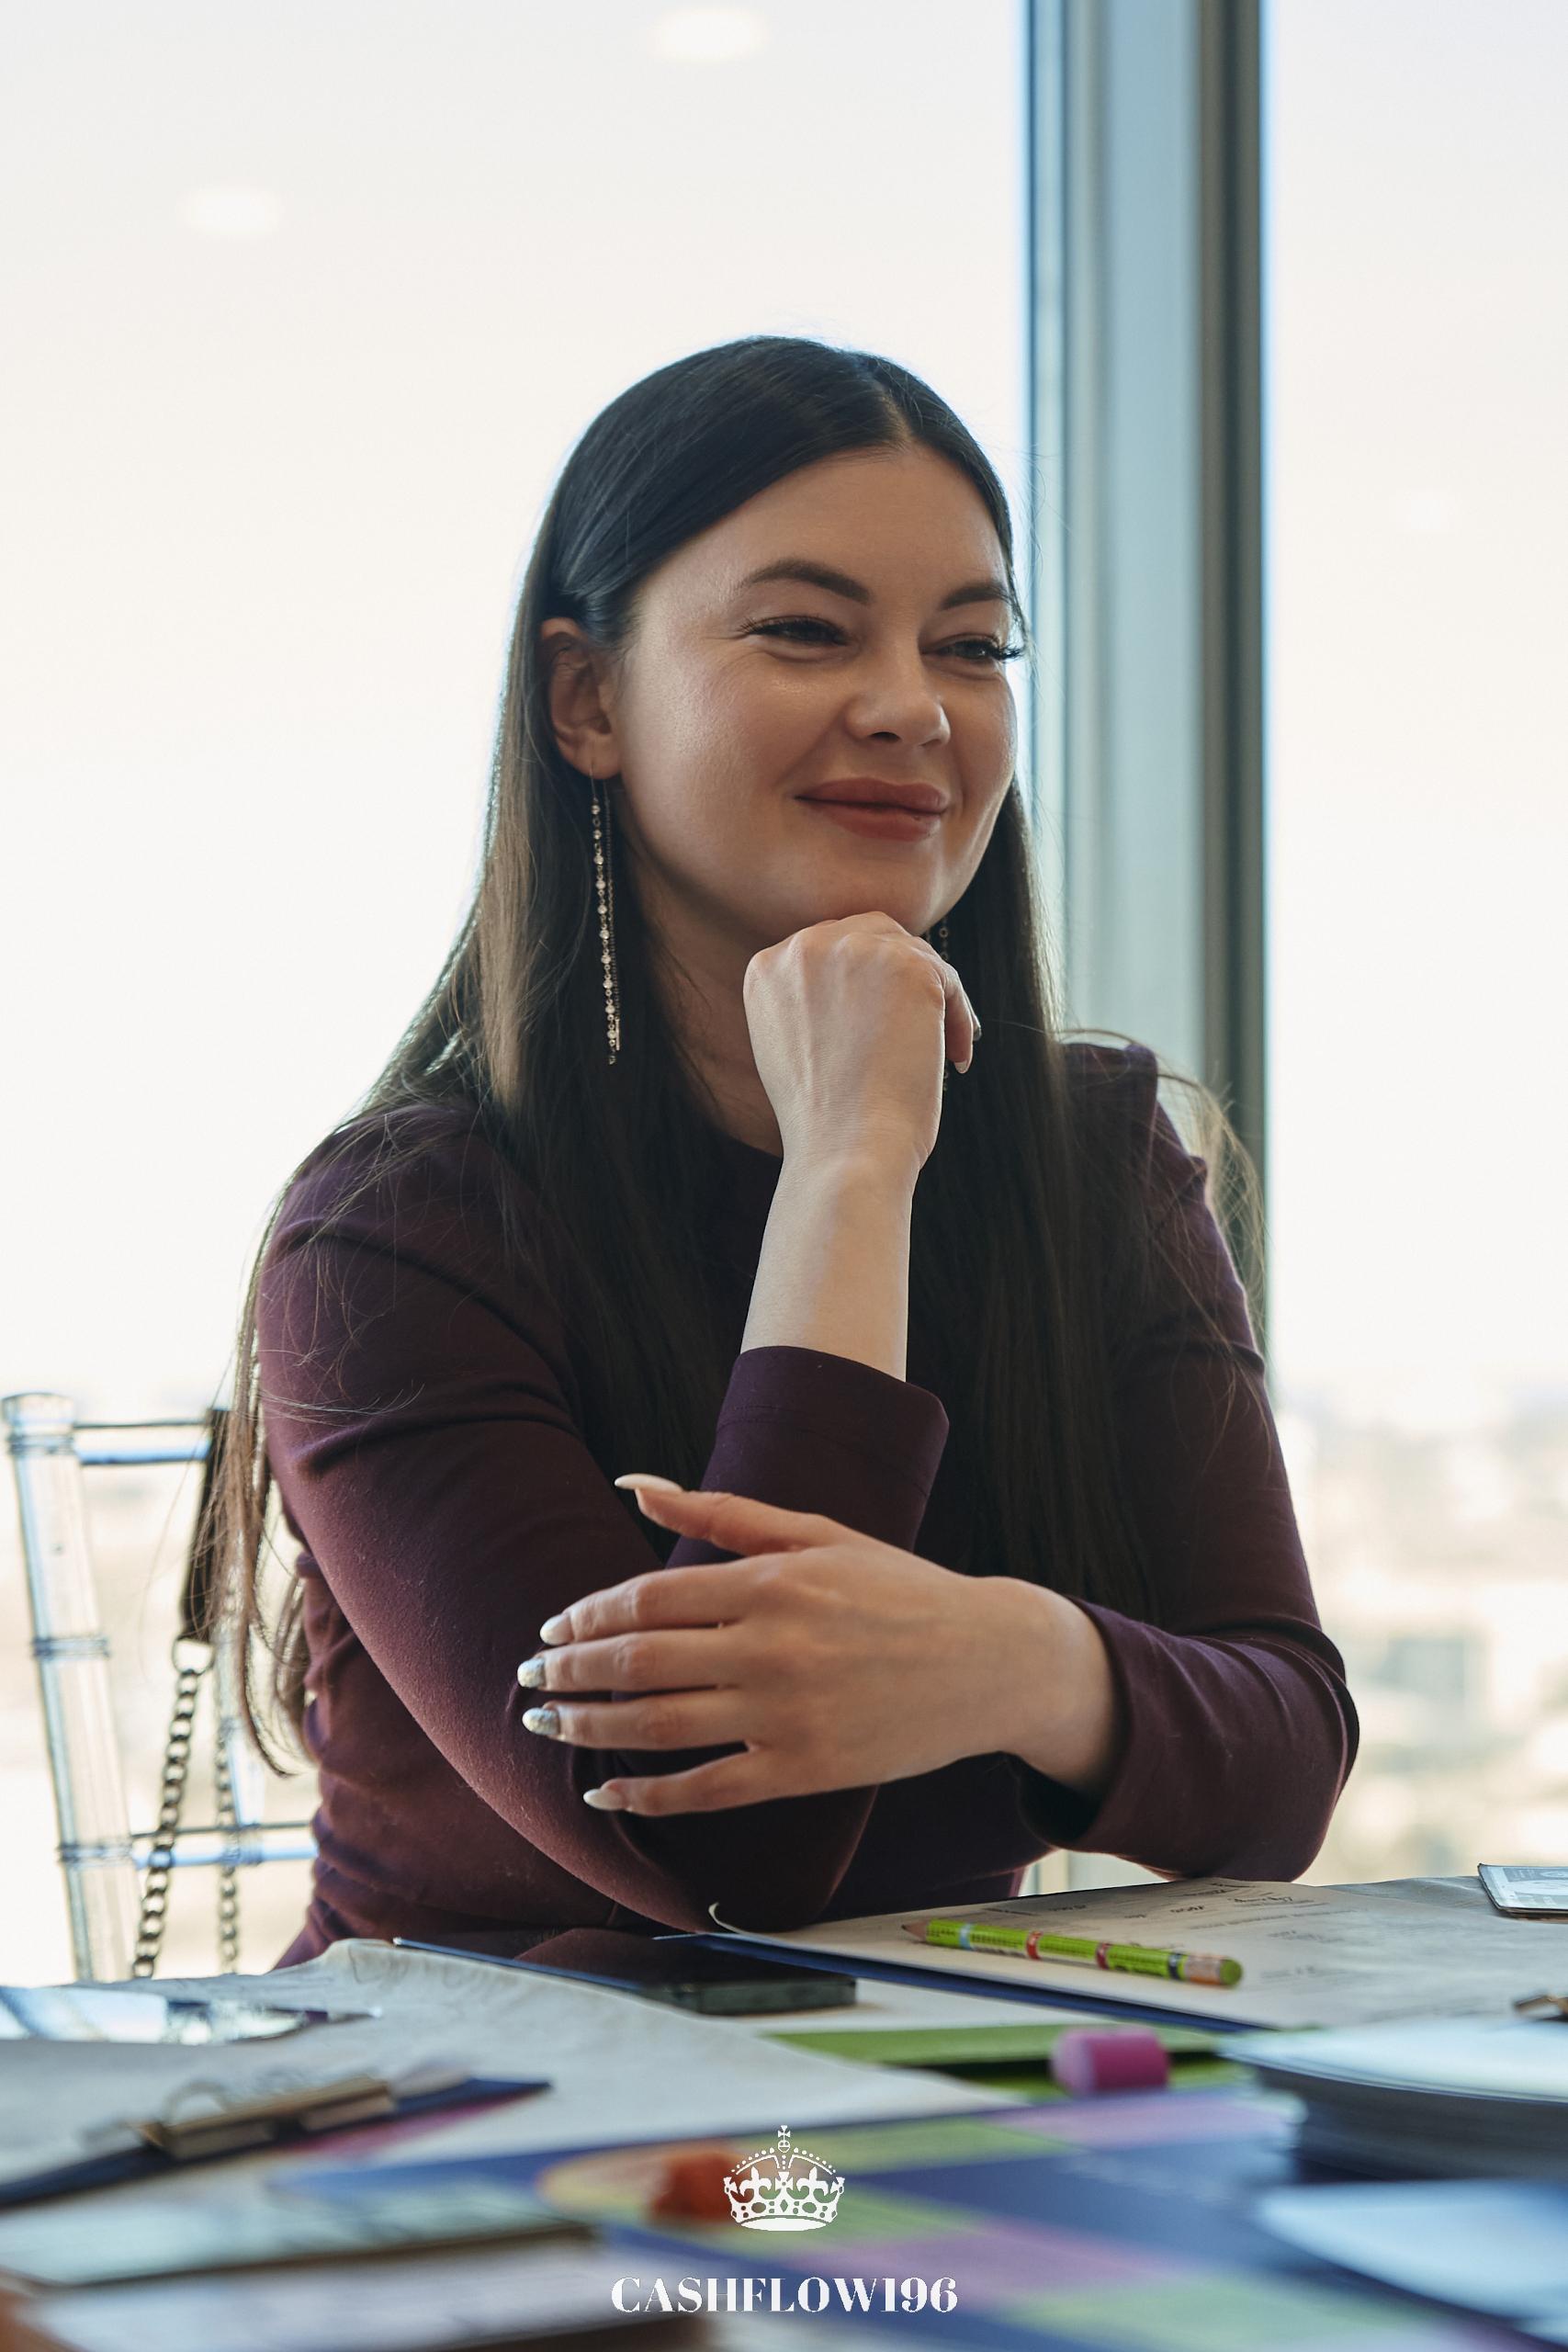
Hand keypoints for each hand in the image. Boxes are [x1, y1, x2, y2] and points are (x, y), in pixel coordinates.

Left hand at [516, 1480, 1014, 1813]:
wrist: (988, 1662)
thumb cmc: (896, 1588)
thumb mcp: (815, 1533)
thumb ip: (720, 1512)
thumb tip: (634, 1484)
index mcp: (771, 1582)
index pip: (648, 1599)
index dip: (587, 1615)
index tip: (553, 1625)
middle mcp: (771, 1648)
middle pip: (638, 1664)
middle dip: (569, 1671)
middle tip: (529, 1675)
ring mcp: (787, 1715)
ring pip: (658, 1726)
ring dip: (588, 1727)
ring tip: (546, 1723)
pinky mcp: (805, 1771)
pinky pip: (706, 1789)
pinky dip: (647, 1795)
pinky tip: (607, 1792)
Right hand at [743, 912, 979, 1175]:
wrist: (845, 1150)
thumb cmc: (824, 1118)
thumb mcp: (792, 1045)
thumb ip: (812, 1001)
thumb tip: (864, 984)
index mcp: (767, 968)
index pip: (830, 946)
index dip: (864, 980)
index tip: (883, 1020)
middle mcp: (804, 947)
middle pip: (873, 934)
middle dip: (902, 977)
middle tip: (920, 1025)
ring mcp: (856, 951)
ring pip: (914, 954)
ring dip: (934, 999)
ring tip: (942, 1051)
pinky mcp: (908, 967)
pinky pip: (947, 978)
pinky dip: (958, 1016)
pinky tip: (955, 1057)